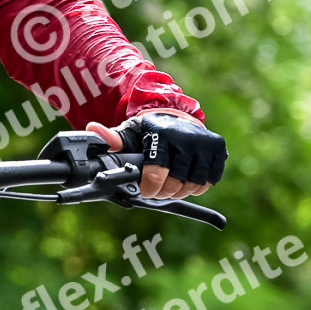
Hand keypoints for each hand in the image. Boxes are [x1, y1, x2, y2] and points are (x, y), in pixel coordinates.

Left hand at [86, 110, 226, 200]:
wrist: (178, 117)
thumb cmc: (150, 131)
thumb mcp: (130, 133)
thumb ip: (113, 139)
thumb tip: (92, 130)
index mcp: (161, 134)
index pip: (156, 174)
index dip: (149, 188)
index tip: (146, 190)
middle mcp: (186, 137)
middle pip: (175, 184)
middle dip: (163, 192)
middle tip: (157, 190)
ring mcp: (205, 143)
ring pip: (193, 185)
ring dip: (180, 191)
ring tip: (171, 184)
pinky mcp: (218, 149)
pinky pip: (208, 181)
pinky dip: (197, 185)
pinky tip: (186, 177)